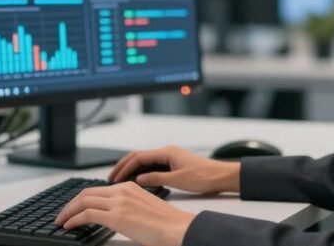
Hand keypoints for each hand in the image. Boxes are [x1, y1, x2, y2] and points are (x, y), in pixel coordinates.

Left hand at [55, 182, 194, 245]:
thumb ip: (128, 207)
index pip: (97, 190)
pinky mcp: (116, 217)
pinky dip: (74, 219)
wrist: (177, 228)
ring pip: (83, 202)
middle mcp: (122, 191)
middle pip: (86, 193)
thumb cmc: (166, 223)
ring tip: (61, 221)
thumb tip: (115, 217)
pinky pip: (87, 215)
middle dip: (71, 204)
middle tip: (62, 214)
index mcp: (129, 187)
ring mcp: (118, 203)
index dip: (81, 199)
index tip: (73, 208)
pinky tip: (69, 226)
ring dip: (68, 212)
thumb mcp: (144, 207)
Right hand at [109, 145, 240, 193]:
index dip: (124, 166)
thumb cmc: (204, 176)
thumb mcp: (178, 180)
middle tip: (112, 177)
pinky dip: (142, 171)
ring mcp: (170, 157)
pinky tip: (138, 180)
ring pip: (145, 160)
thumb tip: (139, 178)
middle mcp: (167, 152)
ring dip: (132, 168)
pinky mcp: (173, 163)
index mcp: (167, 152)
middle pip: (138, 156)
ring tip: (120, 179)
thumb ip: (157, 178)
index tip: (115, 177)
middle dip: (123, 165)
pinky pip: (152, 165)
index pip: (138, 156)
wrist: (221, 176)